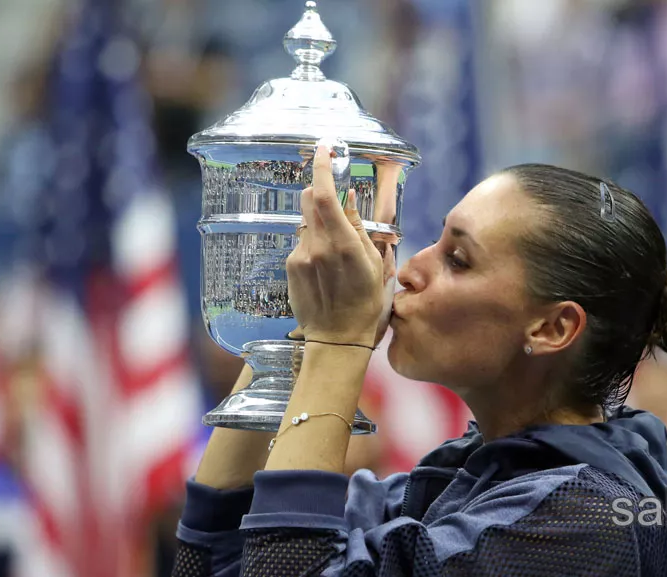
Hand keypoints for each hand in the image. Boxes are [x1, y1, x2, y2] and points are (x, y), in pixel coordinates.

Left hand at [286, 145, 385, 345]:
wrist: (337, 340)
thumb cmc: (366, 305)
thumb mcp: (375, 265)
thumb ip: (361, 229)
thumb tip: (350, 198)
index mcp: (344, 244)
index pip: (325, 195)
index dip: (321, 167)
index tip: (323, 148)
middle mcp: (317, 246)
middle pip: (310, 200)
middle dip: (320, 191)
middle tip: (334, 199)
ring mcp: (300, 257)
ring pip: (306, 221)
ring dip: (318, 223)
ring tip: (336, 250)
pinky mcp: (291, 267)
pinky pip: (301, 242)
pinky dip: (313, 243)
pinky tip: (325, 268)